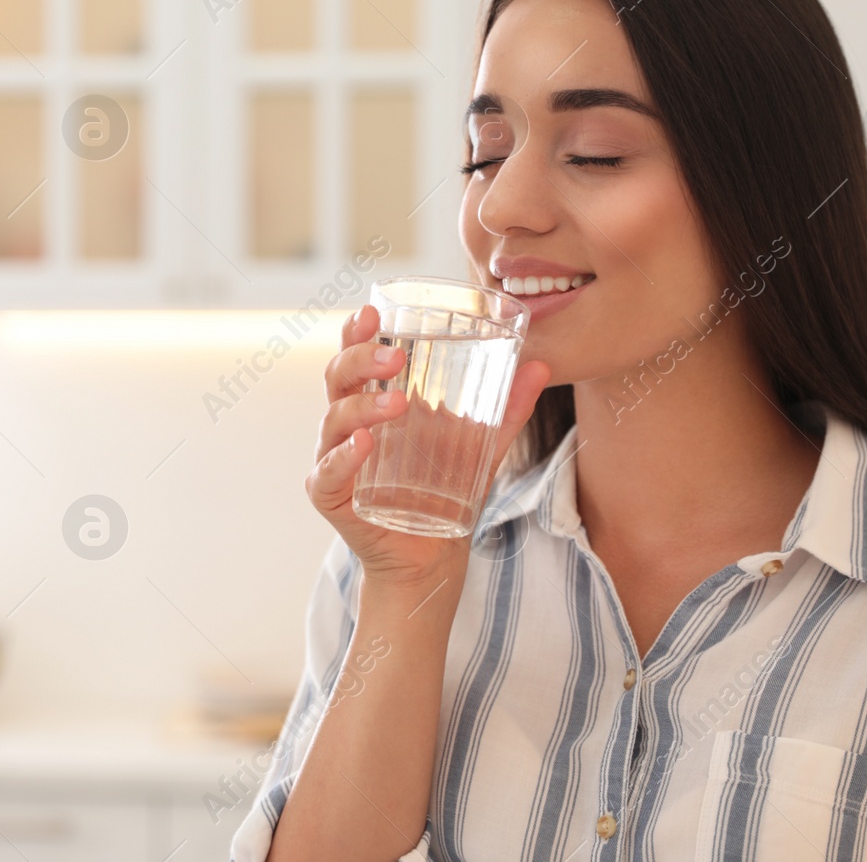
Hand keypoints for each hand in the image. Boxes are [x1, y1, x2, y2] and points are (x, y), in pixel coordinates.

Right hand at [303, 303, 551, 591]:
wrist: (431, 557)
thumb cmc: (443, 492)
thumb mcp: (480, 447)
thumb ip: (505, 410)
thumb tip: (539, 366)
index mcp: (372, 403)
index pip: (356, 357)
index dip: (357, 332)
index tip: (373, 309)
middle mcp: (345, 425)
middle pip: (337, 379)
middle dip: (359, 359)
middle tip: (393, 355)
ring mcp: (334, 459)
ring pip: (333, 420)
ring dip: (361, 407)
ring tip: (395, 402)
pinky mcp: (330, 497)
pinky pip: (327, 472)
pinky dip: (342, 457)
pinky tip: (362, 445)